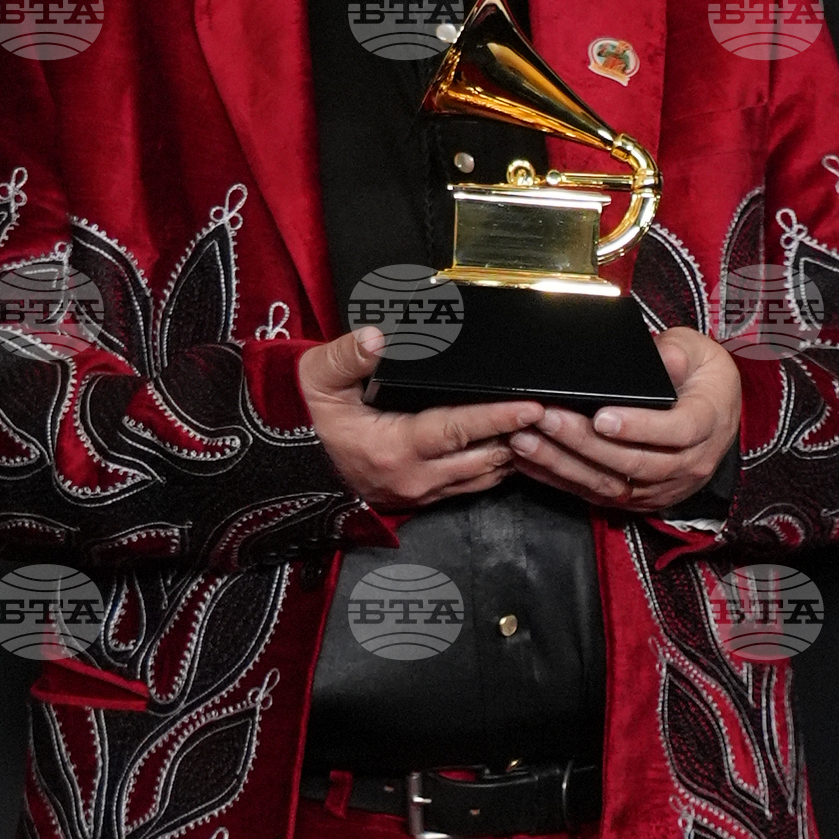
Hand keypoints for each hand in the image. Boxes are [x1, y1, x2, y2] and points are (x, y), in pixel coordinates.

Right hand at [298, 325, 541, 510]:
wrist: (284, 467)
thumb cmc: (305, 419)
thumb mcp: (316, 378)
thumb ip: (347, 356)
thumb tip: (377, 337)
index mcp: (394, 448)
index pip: (458, 430)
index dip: (498, 417)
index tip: (532, 406)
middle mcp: (413, 478)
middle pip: (484, 460)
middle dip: (521, 439)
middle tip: (554, 416)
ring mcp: (418, 495)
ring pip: (482, 479)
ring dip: (513, 458)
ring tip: (543, 433)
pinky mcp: (419, 501)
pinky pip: (469, 489)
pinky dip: (495, 470)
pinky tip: (513, 451)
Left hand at [509, 323, 741, 515]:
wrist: (718, 418)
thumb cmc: (705, 381)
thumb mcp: (701, 353)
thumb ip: (680, 352)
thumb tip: (662, 357)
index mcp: (706, 425)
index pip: (675, 432)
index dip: (638, 427)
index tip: (602, 417)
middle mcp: (688, 463)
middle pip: (635, 462)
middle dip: (585, 442)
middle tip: (548, 418)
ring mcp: (663, 486)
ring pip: (612, 484)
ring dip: (566, 464)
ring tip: (527, 441)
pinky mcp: (639, 498)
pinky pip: (598, 494)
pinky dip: (562, 480)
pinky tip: (533, 462)